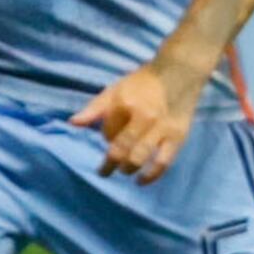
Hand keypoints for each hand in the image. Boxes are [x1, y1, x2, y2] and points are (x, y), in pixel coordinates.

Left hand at [71, 62, 207, 183]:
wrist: (180, 73)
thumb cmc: (143, 82)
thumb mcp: (116, 89)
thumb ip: (95, 108)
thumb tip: (73, 123)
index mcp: (125, 105)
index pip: (108, 132)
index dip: (106, 138)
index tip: (110, 138)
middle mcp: (143, 118)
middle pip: (121, 149)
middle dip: (110, 164)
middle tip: (104, 171)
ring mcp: (162, 129)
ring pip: (140, 157)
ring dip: (127, 169)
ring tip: (124, 170)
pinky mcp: (178, 137)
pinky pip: (163, 161)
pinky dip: (152, 175)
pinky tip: (142, 181)